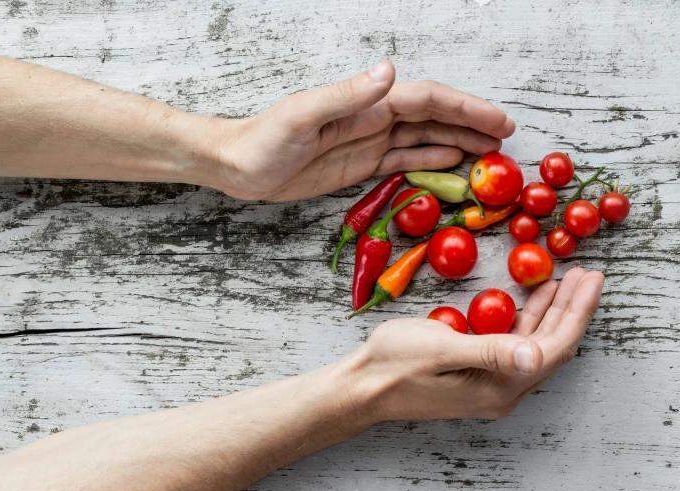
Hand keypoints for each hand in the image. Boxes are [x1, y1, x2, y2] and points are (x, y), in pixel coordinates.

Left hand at [213, 61, 514, 200]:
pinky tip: (451, 163)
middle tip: (507, 140)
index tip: (497, 122)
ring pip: (424, 138)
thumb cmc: (263, 140)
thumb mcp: (302, 116)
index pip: (426, 101)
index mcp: (365, 104)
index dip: (464, 108)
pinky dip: (430, 161)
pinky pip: (403, 160)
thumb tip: (389, 72)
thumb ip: (346, 95)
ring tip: (490, 154)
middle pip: (433, 118)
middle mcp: (373, 119)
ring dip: (458, 143)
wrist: (238, 165)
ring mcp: (368, 141)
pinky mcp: (360, 165)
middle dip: (471, 124)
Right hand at [344, 268, 603, 421]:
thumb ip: (489, 352)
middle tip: (587, 275)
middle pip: (550, 348)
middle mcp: (501, 392)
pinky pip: (515, 347)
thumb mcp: (439, 349)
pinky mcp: (477, 377)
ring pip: (535, 347)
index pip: (553, 348)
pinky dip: (527, 320)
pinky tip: (530, 300)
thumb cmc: (392, 364)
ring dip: (551, 313)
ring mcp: (489, 386)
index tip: (590, 280)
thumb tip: (535, 356)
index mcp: (498, 388)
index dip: (575, 312)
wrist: (361, 386)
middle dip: (571, 310)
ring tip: (566, 281)